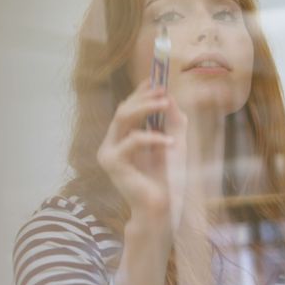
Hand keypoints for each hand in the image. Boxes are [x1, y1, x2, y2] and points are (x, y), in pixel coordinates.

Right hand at [97, 81, 187, 227]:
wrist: (163, 206)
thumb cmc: (168, 177)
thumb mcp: (176, 142)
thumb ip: (173, 121)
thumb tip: (170, 97)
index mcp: (123, 138)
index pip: (128, 108)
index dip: (140, 92)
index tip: (156, 78)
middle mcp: (112, 143)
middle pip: (123, 109)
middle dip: (144, 96)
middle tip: (163, 90)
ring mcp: (109, 152)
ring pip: (123, 117)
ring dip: (146, 107)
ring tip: (166, 104)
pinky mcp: (112, 163)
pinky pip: (133, 140)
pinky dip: (153, 137)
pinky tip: (171, 141)